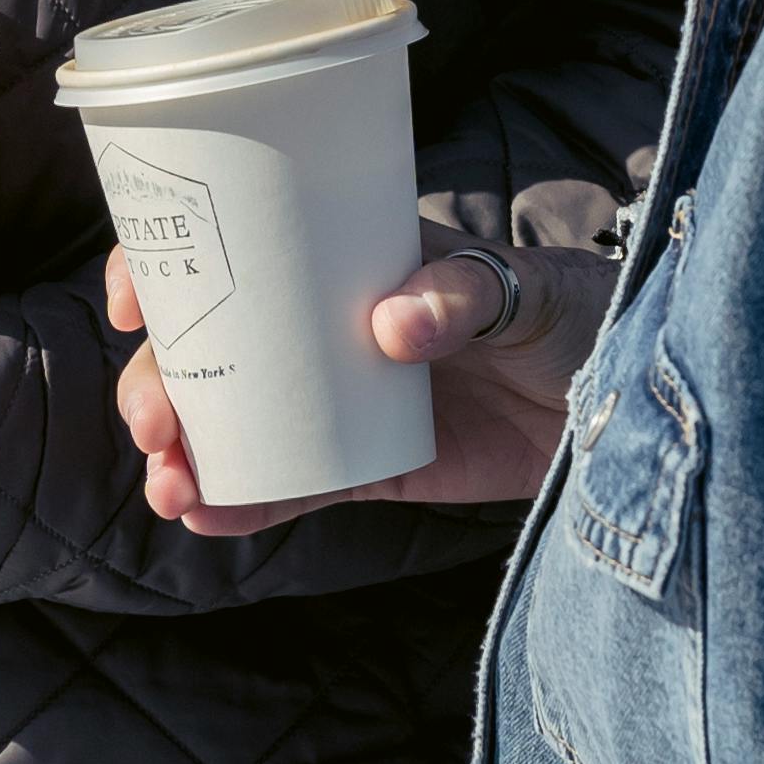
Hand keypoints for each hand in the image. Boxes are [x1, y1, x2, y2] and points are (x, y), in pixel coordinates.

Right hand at [107, 238, 609, 535]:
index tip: (132, 302)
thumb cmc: (576, 311)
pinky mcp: (369, 468)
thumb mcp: (528, 287)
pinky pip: (290, 486)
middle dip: (162, 383)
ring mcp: (340, 402)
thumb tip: (388, 324)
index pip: (236, 247)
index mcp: (347, 258)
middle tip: (154, 422)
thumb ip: (465, 293)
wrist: (631, 401)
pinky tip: (202, 516)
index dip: (164, 267)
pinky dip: (241, 503)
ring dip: (185, 451)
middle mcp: (325, 327)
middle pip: (212, 348)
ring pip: (234, 422)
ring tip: (170, 485)